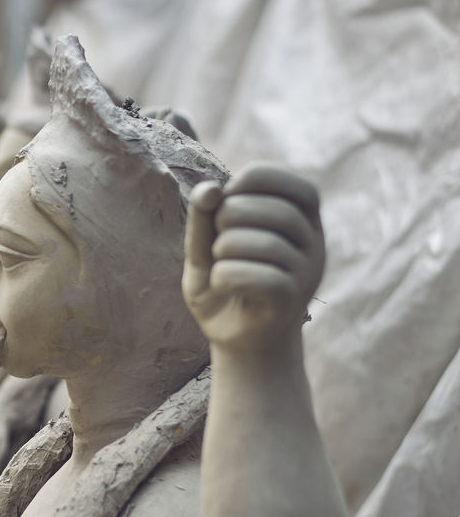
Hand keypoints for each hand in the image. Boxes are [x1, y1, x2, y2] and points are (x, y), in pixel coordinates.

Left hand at [183, 163, 323, 351]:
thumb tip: (210, 188)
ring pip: (263, 244)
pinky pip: (260, 277)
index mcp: (298, 216)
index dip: (246, 181)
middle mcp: (312, 240)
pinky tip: (222, 284)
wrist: (235, 337)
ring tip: (220, 265)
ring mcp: (307, 271)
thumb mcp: (204, 245)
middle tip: (218, 243)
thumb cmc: (223, 281)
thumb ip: (203, 216)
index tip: (225, 203)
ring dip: (223, 252)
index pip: (281, 179)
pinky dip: (225, 277)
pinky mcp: (292, 300)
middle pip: (269, 210)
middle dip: (226, 219)